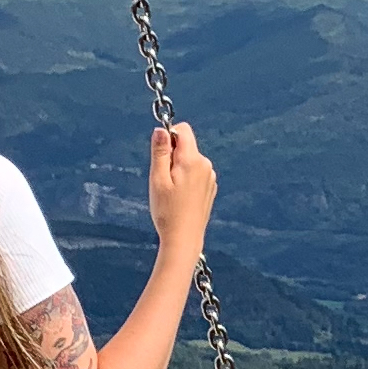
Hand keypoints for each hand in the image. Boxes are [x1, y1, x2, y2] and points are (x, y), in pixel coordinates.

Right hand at [148, 121, 216, 257]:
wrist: (184, 238)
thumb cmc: (168, 212)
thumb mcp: (157, 179)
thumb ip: (160, 152)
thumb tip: (161, 129)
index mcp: (192, 160)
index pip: (183, 130)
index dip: (168, 137)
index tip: (161, 156)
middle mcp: (205, 165)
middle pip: (186, 146)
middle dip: (172, 156)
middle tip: (164, 180)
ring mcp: (210, 177)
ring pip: (190, 160)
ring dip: (179, 169)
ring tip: (172, 192)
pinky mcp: (210, 188)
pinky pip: (196, 173)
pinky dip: (186, 179)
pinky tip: (181, 198)